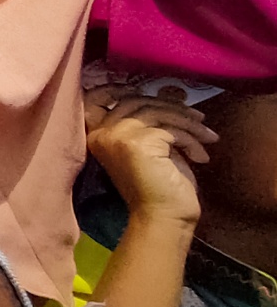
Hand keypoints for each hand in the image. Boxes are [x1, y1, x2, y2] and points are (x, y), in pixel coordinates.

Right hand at [85, 85, 210, 228]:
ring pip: (156, 112)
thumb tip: (170, 92)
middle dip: (173, 107)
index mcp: (98, 133)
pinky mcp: (137, 143)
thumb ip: (152, 121)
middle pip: (137, 101)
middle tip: (199, 119)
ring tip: (208, 138)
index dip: (130, 89)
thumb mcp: (153, 146)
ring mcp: (118, 136)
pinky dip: (191, 140)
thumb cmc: (160, 186)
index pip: (104, 96)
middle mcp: (102, 131)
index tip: (162, 93)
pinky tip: (201, 157)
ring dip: (189, 123)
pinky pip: (170, 129)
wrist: (163, 218)